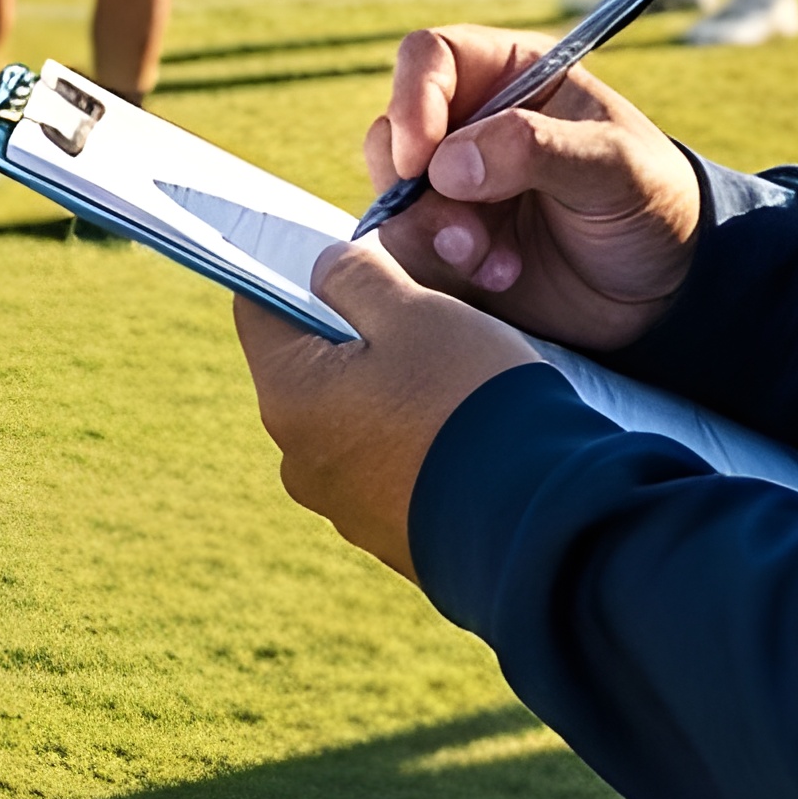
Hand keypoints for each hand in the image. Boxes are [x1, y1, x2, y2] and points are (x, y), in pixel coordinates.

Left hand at [233, 233, 538, 578]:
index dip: (298, 273)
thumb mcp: (413, 310)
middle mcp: (299, 459)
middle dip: (356, 335)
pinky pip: (388, 466)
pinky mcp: (388, 534)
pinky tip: (465, 434)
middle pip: (310, 365)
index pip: (260, 309)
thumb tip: (323, 268)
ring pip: (352, 416)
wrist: (537, 519)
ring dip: (390, 390)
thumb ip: (354, 275)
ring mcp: (342, 504)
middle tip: (421, 324)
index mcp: (289, 397)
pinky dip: (415, 442)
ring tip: (455, 385)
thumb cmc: (468, 400)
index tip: (350, 264)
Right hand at [362, 29, 702, 356]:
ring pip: (393, 197)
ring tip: (494, 261)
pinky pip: (407, 250)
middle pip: (392, 132)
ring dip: (434, 235)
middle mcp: (470, 124)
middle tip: (466, 232)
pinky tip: (502, 277)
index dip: (412, 102)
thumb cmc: (652, 204)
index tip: (422, 163)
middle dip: (417, 189)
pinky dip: (444, 270)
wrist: (663, 292)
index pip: (428, 59)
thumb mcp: (614, 166)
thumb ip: (536, 149)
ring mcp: (453, 186)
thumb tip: (447, 165)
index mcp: (510, 75)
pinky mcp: (447, 243)